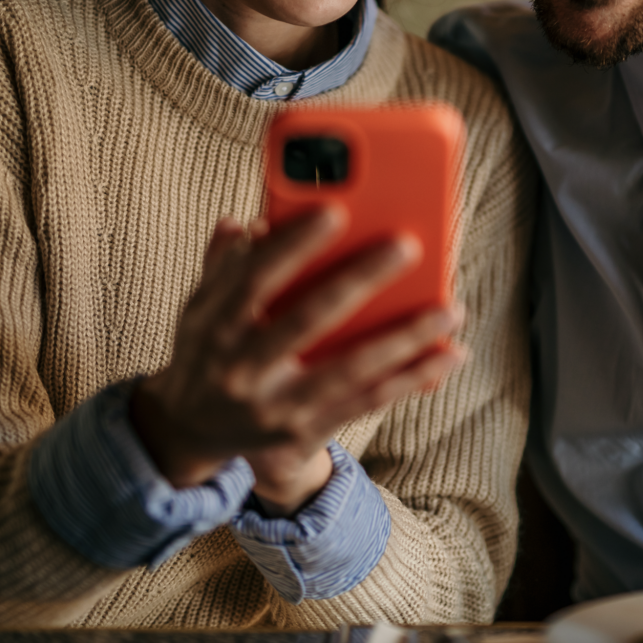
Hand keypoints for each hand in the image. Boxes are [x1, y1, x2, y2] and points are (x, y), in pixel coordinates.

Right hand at [130, 209, 465, 509]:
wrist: (192, 432)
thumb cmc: (209, 350)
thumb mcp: (201, 306)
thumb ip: (225, 264)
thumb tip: (242, 223)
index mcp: (215, 325)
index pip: (254, 278)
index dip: (292, 245)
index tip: (335, 210)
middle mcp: (241, 368)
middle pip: (306, 320)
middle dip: (358, 281)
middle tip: (407, 246)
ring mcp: (274, 405)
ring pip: (348, 368)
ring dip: (404, 338)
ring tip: (450, 309)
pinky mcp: (304, 431)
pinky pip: (367, 402)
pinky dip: (412, 378)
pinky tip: (449, 354)